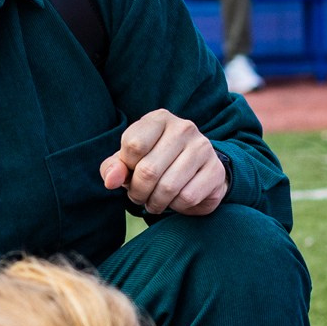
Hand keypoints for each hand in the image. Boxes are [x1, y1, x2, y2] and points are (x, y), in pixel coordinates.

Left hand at [100, 109, 228, 214]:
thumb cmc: (154, 162)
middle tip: (139, 196)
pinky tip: (175, 200)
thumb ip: (113, 168)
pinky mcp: (215, 170)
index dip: (126, 168)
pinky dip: (176, 206)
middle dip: (138, 192)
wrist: (196, 171)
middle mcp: (183, 128)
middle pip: (148, 170)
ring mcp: (203, 147)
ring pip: (168, 187)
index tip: (130, 173)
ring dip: (155, 202)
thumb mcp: (129, 161)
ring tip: (154, 201)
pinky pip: (187, 197)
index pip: (133, 145)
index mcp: (159, 119)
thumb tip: (111, 181)